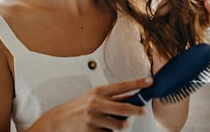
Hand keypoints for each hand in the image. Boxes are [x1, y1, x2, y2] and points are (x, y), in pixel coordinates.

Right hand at [30, 77, 152, 131]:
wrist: (59, 120)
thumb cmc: (79, 107)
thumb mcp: (94, 97)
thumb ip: (113, 97)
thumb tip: (132, 95)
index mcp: (99, 91)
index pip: (122, 86)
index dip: (138, 83)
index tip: (149, 82)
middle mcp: (97, 103)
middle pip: (124, 107)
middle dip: (136, 110)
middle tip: (142, 111)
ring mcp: (95, 118)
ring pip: (119, 125)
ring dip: (120, 126)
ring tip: (112, 123)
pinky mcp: (92, 131)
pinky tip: (100, 128)